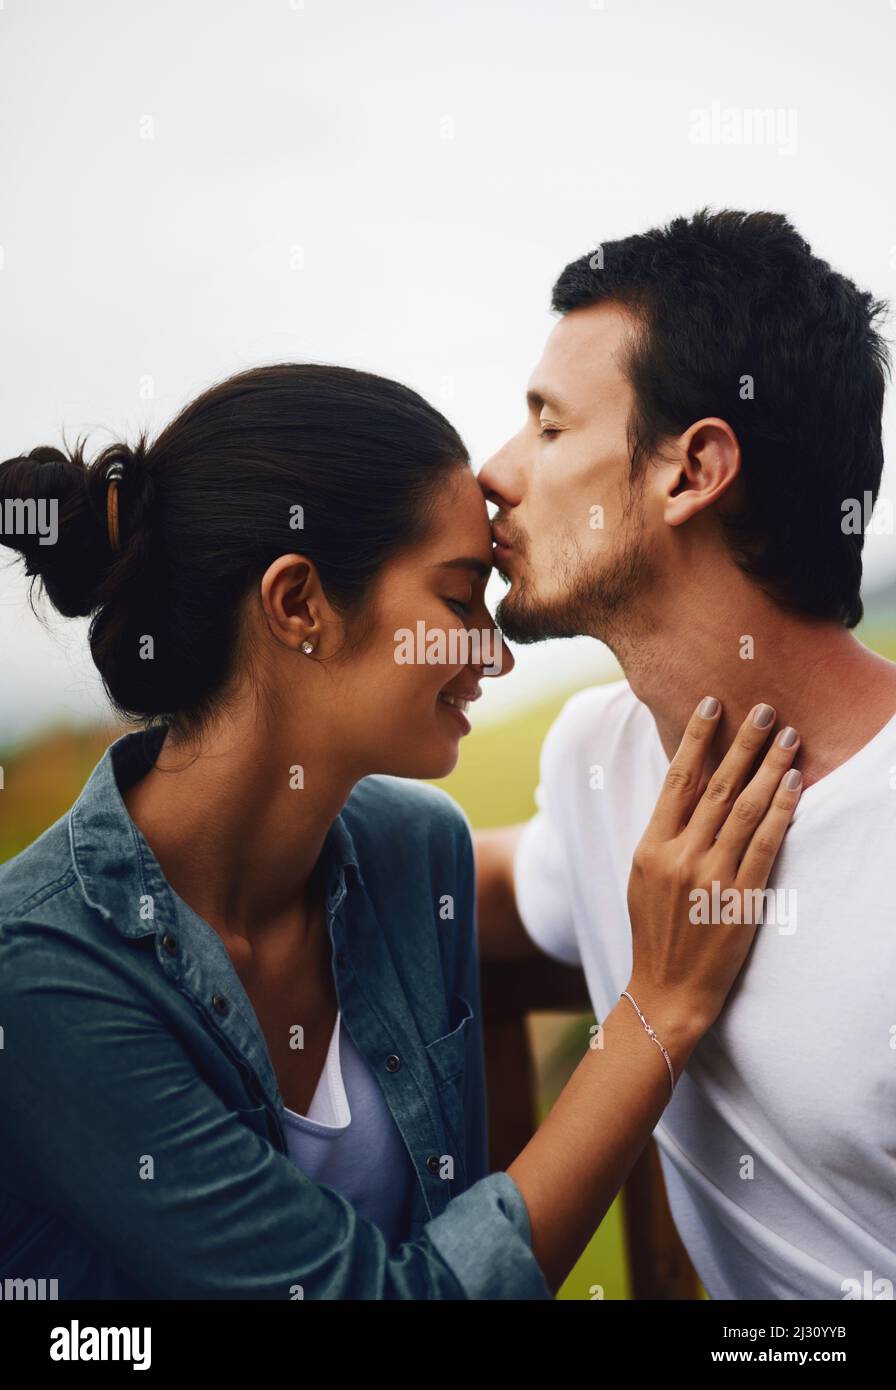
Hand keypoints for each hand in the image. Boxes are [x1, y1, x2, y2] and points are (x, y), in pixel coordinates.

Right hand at [626, 698, 801, 1049]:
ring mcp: (709, 878)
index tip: (712, 704)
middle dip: (743, 742)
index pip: (676, 779)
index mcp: (650, 847)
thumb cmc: (656, 932)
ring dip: (769, 768)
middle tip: (765, 709)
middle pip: (714, 785)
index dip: (696, 737)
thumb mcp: (643, 877)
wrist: (666, 990)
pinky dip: (781, 811)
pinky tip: (795, 786)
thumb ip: (663, 836)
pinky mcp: (739, 900)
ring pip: (742, 809)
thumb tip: (686, 790)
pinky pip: (764, 845)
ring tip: (788, 738)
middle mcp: (678, 856)